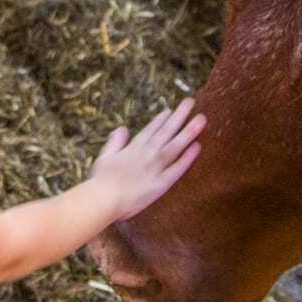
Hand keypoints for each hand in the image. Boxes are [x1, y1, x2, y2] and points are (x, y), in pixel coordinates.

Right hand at [89, 99, 203, 221]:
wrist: (103, 200)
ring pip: (175, 146)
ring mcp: (155, 168)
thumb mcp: (105, 157)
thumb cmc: (101, 181)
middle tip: (191, 102)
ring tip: (201, 119)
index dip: (161, 120)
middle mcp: (147, 154)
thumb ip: (115, 142)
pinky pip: (177, 169)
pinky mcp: (160, 184)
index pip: (150, 130)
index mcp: (133, 148)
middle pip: (166, 132)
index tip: (170, 110)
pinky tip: (197, 147)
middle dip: (179, 116)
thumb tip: (121, 129)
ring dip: (188, 131)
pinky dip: (187, 158)